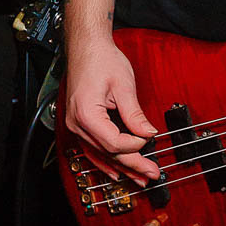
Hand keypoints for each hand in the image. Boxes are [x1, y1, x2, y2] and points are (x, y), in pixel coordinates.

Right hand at [64, 35, 160, 182]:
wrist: (86, 47)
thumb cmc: (102, 60)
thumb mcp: (123, 85)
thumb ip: (135, 113)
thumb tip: (148, 133)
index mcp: (87, 114)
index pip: (114, 142)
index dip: (135, 145)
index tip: (150, 140)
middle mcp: (77, 124)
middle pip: (107, 152)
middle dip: (132, 164)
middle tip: (151, 174)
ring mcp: (75, 125)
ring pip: (99, 154)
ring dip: (120, 167)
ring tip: (138, 178)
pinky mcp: (79, 123)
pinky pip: (91, 148)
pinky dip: (104, 160)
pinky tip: (116, 171)